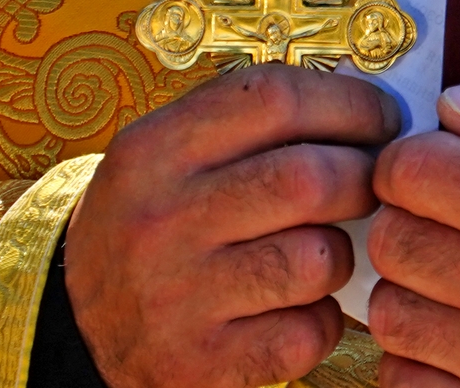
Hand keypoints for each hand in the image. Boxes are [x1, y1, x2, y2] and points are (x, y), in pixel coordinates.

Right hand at [65, 64, 399, 387]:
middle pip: (307, 178)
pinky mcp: (198, 365)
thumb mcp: (169, 152)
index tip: (382, 117)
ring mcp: (178, 297)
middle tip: (373, 182)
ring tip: (325, 248)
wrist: (77, 323)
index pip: (274, 97)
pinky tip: (300, 306)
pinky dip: (322, 320)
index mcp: (156, 147)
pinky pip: (306, 334)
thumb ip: (246, 121)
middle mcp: (161, 218)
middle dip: (363, 176)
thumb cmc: (151, 220)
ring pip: (316, 259)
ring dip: (342, 253)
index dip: (348, 102)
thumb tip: (360, 102)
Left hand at [367, 70, 459, 387]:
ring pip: (392, 314)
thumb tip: (454, 106)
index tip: (438, 165)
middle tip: (445, 218)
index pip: (412, 171)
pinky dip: (417, 359)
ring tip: (454, 275)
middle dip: (407, 217)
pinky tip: (457, 336)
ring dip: (411, 288)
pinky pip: (406, 383)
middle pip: (392, 240)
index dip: (413, 157)